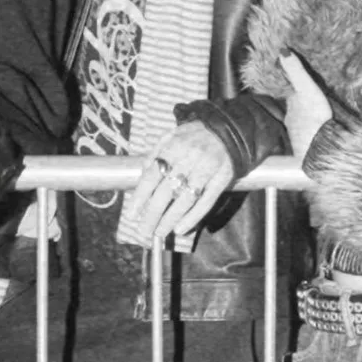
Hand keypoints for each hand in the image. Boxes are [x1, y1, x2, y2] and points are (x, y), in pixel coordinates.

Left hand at [116, 121, 238, 246]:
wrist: (229, 129)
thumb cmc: (196, 134)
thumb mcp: (173, 135)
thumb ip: (156, 153)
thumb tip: (143, 175)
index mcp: (174, 147)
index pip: (152, 176)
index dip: (140, 197)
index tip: (131, 215)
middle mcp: (189, 158)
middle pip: (166, 191)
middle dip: (153, 214)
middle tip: (144, 231)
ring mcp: (207, 169)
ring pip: (185, 199)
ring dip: (170, 219)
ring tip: (160, 232)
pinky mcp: (222, 178)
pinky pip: (206, 201)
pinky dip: (193, 217)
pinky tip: (181, 229)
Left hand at [279, 51, 334, 157]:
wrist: (320, 149)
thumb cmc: (314, 118)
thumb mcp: (307, 90)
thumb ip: (296, 71)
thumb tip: (282, 50)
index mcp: (292, 104)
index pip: (291, 93)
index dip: (295, 87)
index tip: (300, 82)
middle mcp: (291, 119)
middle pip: (295, 108)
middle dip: (300, 103)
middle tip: (310, 98)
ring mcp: (297, 134)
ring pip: (300, 122)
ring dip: (305, 118)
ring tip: (314, 114)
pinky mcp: (306, 146)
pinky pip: (307, 136)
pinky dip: (311, 132)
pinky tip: (317, 132)